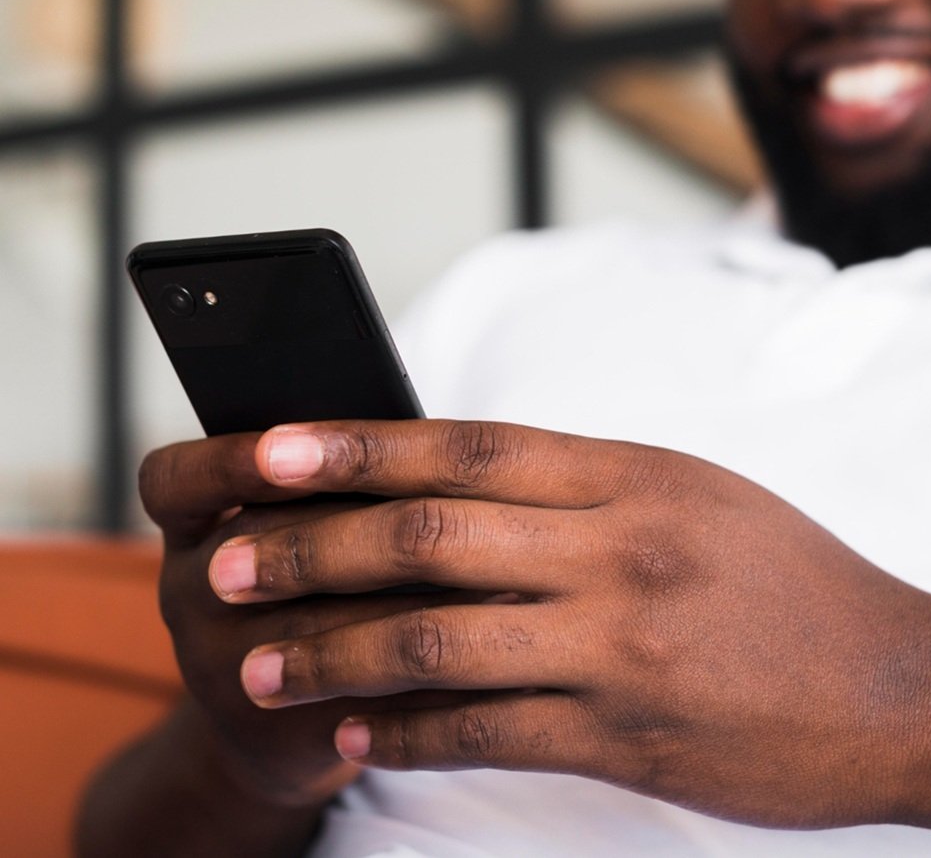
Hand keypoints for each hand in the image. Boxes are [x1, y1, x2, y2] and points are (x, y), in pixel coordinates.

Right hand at [139, 433, 485, 807]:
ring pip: (323, 629)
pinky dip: (436, 672)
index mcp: (192, 529)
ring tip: (506, 573)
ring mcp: (226, 674)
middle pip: (269, 547)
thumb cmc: (317, 584)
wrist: (282, 724)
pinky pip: (366, 699)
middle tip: (461, 504)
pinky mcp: (283, 736)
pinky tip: (497, 648)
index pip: (176, 482)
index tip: (286, 447)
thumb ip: (339, 483)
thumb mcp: (298, 523)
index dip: (230, 461)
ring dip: (422, 599)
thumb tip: (428, 442)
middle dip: (373, 527)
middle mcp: (192, 598)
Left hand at [205, 419, 930, 827]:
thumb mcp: (699, 495)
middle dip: (314, 547)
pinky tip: (355, 739)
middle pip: (430, 537)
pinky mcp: (629, 737)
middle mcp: (620, 551)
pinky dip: (406, 736)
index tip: (274, 449)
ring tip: (261, 665)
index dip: (360, 446)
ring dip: (334, 653)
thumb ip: (589, 483)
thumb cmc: (799, 581)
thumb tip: (472, 476)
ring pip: (438, 641)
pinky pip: (486, 733)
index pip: (469, 445)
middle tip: (230, 560)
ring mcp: (622, 648)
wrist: (905, 685)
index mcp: (635, 477)